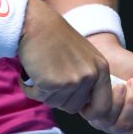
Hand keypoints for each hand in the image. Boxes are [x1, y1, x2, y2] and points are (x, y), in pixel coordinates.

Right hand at [17, 0, 111, 114]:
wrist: (36, 22)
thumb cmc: (55, 37)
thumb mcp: (82, 55)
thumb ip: (88, 77)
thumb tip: (84, 104)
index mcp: (100, 69)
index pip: (103, 106)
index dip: (90, 111)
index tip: (77, 107)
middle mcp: (89, 76)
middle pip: (74, 107)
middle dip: (58, 98)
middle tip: (48, 82)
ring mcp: (72, 80)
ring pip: (55, 103)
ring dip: (43, 93)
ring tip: (38, 74)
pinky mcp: (52, 83)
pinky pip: (39, 97)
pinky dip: (30, 89)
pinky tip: (28, 75)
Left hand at [80, 33, 132, 133]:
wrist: (109, 52)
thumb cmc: (131, 68)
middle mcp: (126, 126)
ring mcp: (108, 123)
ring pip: (123, 125)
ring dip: (132, 102)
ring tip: (132, 82)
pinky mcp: (93, 113)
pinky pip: (107, 116)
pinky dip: (117, 100)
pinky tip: (118, 86)